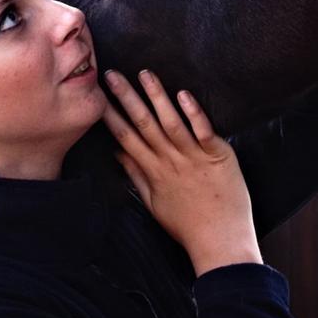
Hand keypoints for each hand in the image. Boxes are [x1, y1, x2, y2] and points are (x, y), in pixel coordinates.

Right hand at [102, 70, 262, 275]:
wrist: (220, 243)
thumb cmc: (187, 226)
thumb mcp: (153, 203)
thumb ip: (136, 175)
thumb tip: (118, 153)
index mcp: (153, 170)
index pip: (125, 136)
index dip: (110, 114)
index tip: (97, 95)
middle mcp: (169, 160)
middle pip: (142, 123)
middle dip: (125, 97)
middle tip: (111, 74)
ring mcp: (194, 157)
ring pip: (170, 121)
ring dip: (156, 96)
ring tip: (144, 73)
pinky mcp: (218, 156)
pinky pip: (203, 131)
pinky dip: (193, 113)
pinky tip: (183, 94)